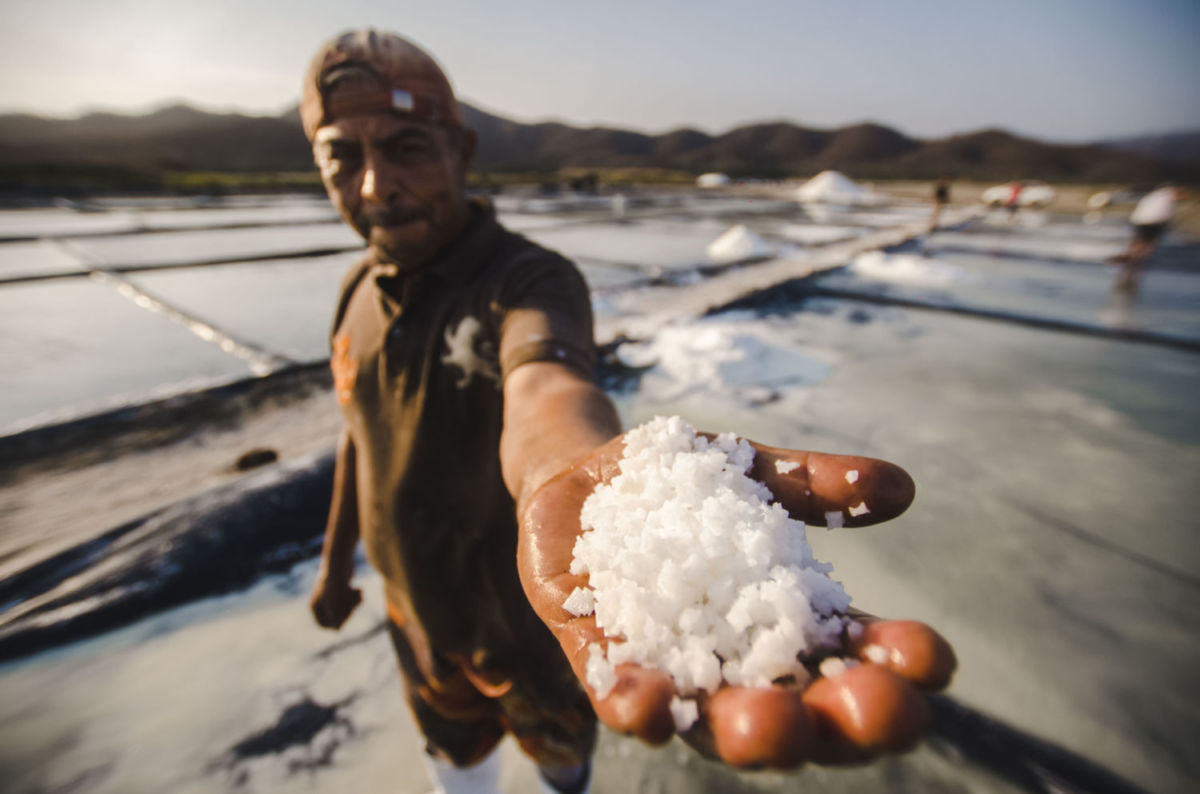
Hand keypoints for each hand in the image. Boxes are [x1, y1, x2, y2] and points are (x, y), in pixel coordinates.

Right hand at [309, 570, 361, 629]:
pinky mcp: (342, 587)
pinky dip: (356, 596)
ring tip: (357, 593)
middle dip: (348, 611)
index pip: (325, 625)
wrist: (340, 559)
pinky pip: (351, 599)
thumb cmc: (336, 583)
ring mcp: (331, 593)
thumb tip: (337, 630)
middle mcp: (321, 600)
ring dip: (354, 603)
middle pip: (337, 617)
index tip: (345, 616)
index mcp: (315, 606)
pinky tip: (358, 589)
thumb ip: (336, 619)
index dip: (337, 623)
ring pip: (346, 608)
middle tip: (352, 602)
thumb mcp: (336, 604)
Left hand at [517, 434, 955, 768]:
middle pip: (797, 716)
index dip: (894, 667)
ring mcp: (669, 672)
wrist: (586, 482)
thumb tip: (899, 487)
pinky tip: (648, 700)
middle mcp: (734, 668)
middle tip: (875, 709)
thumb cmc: (680, 489)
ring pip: (711, 723)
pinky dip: (637, 704)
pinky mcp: (600, 661)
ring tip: (768, 721)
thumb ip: (813, 485)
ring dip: (744, 730)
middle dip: (838, 721)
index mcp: (785, 630)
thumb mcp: (750, 476)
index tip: (933, 658)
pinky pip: (619, 697)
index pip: (852, 661)